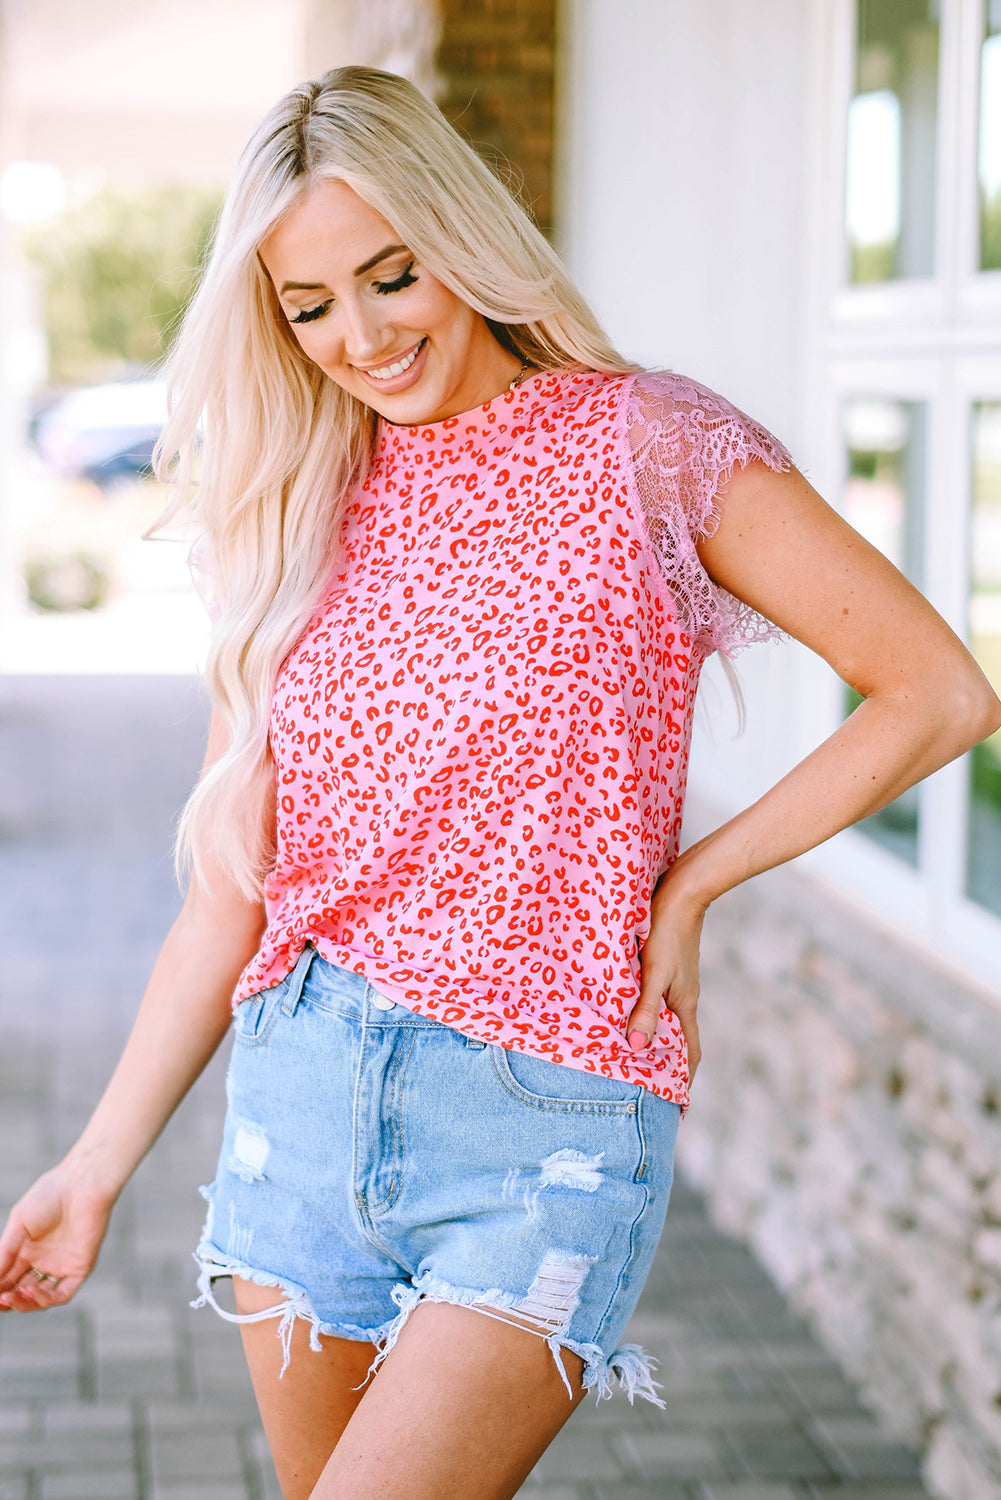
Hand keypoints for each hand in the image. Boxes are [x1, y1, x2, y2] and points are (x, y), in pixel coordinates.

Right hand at [0, 1166, 114, 1311]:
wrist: (81, 1184)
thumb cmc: (49, 1196)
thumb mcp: (19, 1224)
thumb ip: (6, 1253)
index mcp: (26, 1250)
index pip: (8, 1278)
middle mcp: (43, 1261)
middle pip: (21, 1290)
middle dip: (7, 1299)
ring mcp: (61, 1265)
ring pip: (41, 1297)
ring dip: (24, 1303)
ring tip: (9, 1298)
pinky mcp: (80, 1268)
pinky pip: (62, 1293)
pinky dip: (46, 1299)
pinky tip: (31, 1292)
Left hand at [626, 873, 706, 1081]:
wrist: (682, 892)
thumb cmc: (666, 932)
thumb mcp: (653, 973)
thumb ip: (645, 1010)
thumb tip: (635, 1049)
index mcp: (684, 1006)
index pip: (688, 1055)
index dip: (684, 1082)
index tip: (679, 1109)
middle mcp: (683, 999)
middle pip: (678, 1042)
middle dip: (668, 1067)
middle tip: (652, 1090)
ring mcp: (677, 984)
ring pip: (667, 1021)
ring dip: (657, 1041)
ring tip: (638, 1060)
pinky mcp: (668, 968)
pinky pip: (660, 1002)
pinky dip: (649, 1016)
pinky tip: (633, 1015)